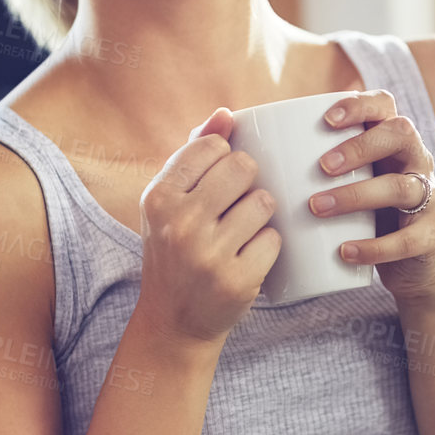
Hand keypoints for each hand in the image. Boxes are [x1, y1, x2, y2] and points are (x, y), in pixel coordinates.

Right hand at [129, 108, 280, 346]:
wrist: (173, 320)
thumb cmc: (175, 248)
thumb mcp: (170, 202)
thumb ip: (195, 153)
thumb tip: (226, 113)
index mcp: (159, 196)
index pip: (213, 147)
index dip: (227, 158)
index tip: (219, 180)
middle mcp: (179, 223)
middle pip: (244, 167)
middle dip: (249, 181)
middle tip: (237, 204)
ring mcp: (207, 254)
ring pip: (264, 203)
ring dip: (262, 215)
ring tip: (242, 231)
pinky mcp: (236, 281)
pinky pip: (275, 240)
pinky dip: (269, 246)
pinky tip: (250, 256)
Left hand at [310, 91, 434, 302]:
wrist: (408, 270)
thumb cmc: (359, 217)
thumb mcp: (340, 185)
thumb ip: (296, 160)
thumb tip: (229, 125)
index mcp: (391, 141)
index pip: (385, 105)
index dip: (359, 105)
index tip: (325, 120)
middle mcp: (416, 161)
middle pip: (401, 134)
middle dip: (361, 146)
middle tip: (321, 167)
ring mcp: (429, 198)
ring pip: (403, 186)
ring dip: (358, 194)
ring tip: (318, 208)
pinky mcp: (431, 238)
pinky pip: (409, 239)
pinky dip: (375, 247)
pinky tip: (344, 252)